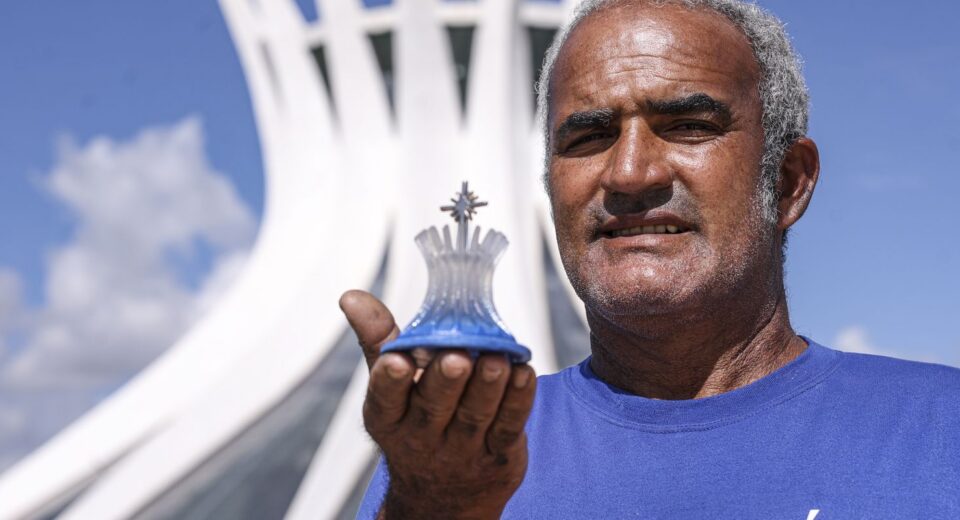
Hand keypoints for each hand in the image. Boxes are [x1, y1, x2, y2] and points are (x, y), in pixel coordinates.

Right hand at [339, 290, 536, 519]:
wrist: (443, 495)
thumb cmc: (415, 421)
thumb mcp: (390, 387)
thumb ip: (378, 340)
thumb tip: (352, 297)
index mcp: (388, 417)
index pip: (385, 399)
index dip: (390, 380)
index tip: (397, 360)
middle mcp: (422, 436)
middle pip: (434, 406)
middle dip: (445, 380)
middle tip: (456, 357)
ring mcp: (462, 448)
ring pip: (474, 414)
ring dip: (487, 385)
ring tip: (497, 360)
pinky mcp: (498, 454)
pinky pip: (509, 426)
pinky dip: (518, 400)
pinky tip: (523, 374)